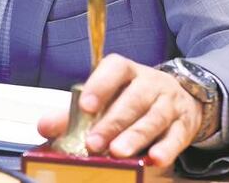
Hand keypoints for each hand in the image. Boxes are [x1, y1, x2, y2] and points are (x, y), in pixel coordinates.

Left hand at [37, 54, 202, 167]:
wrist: (181, 100)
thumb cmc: (132, 99)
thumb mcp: (106, 99)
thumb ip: (74, 114)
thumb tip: (44, 126)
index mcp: (127, 71)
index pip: (115, 69)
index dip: (100, 85)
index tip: (85, 106)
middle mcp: (150, 83)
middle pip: (132, 99)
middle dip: (112, 122)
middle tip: (93, 143)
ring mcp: (169, 102)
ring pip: (153, 118)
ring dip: (135, 136)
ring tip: (118, 152)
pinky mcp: (184, 124)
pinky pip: (177, 136)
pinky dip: (166, 148)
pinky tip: (154, 159)